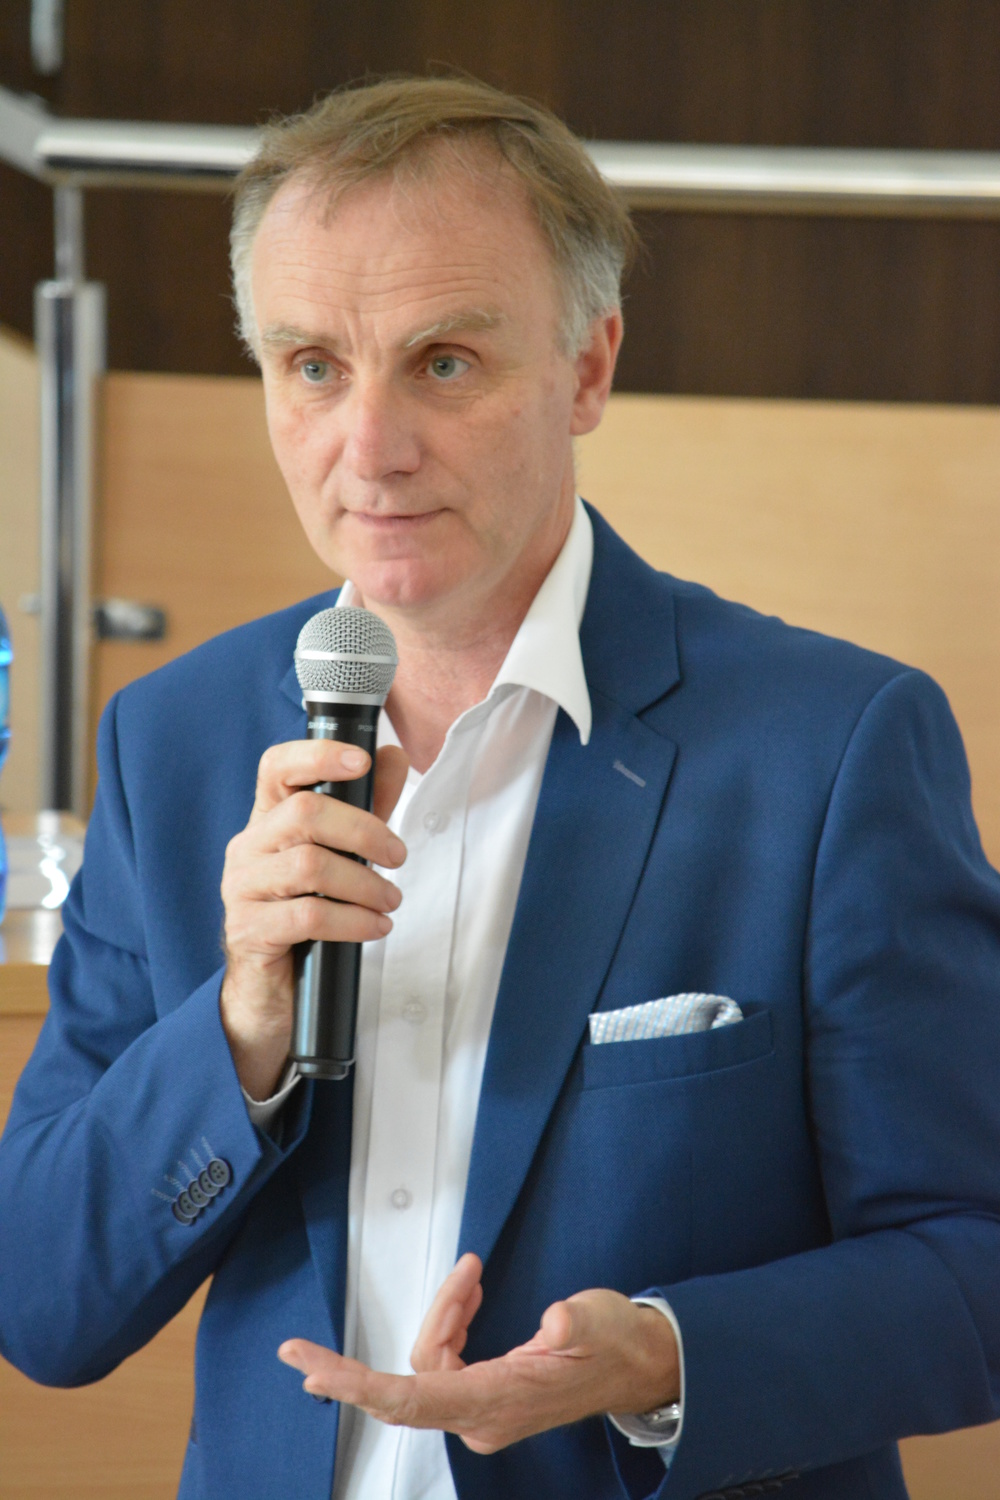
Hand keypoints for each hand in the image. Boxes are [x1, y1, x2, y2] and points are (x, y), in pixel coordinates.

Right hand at [220, 739, 408, 1098]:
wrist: (270, 991)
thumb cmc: (306, 912)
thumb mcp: (340, 853)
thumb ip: (366, 806)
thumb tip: (394, 755)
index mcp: (267, 819)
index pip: (277, 766)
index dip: (319, 755)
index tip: (363, 760)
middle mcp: (247, 847)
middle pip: (305, 814)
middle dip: (365, 831)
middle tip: (398, 856)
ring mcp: (242, 889)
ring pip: (309, 866)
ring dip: (364, 883)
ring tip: (390, 901)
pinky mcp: (248, 931)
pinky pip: (308, 916)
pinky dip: (353, 921)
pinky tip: (375, 927)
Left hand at [278, 1253, 678, 1453]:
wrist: (638, 1364)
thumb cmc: (616, 1345)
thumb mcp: (597, 1323)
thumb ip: (572, 1325)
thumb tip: (552, 1324)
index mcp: (500, 1400)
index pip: (411, 1398)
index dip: (356, 1384)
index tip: (312, 1372)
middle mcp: (482, 1413)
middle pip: (403, 1386)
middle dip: (351, 1370)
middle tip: (299, 1353)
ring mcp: (481, 1405)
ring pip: (426, 1360)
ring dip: (441, 1311)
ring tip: (469, 1276)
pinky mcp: (485, 1390)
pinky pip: (443, 1357)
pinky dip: (450, 1319)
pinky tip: (467, 1294)